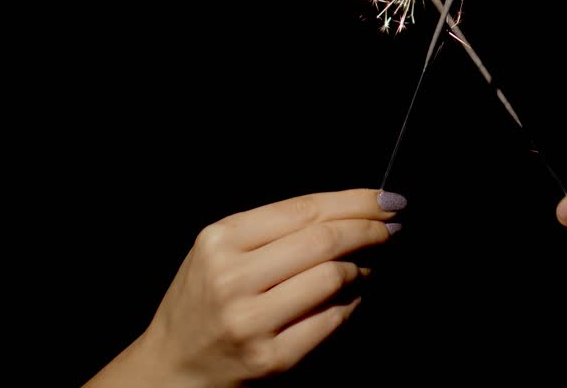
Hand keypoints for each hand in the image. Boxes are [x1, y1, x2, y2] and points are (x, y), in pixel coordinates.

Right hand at [85, 188, 404, 387]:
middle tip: (395, 226)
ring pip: (331, 277)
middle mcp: (232, 278)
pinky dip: (352, 303)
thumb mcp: (222, 252)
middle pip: (323, 240)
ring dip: (363, 267)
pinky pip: (331, 319)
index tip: (387, 199)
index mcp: (221, 239)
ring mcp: (251, 321)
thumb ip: (275, 231)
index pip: (304, 209)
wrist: (171, 368)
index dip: (355, 201)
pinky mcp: (271, 357)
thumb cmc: (205, 302)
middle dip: (370, 229)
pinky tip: (354, 296)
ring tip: (371, 264)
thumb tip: (351, 213)